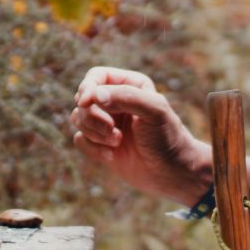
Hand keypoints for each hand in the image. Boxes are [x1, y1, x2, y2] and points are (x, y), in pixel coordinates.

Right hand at [70, 66, 211, 205]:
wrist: (171, 173)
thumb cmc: (167, 138)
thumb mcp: (154, 110)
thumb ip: (125, 96)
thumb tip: (93, 96)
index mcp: (129, 85)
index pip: (96, 76)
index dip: (87, 88)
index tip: (87, 102)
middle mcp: (115, 101)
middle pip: (82, 98)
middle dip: (93, 116)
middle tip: (112, 130)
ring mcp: (106, 122)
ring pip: (78, 118)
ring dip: (94, 133)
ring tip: (117, 142)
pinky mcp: (99, 143)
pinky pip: (79, 139)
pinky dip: (92, 148)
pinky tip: (111, 156)